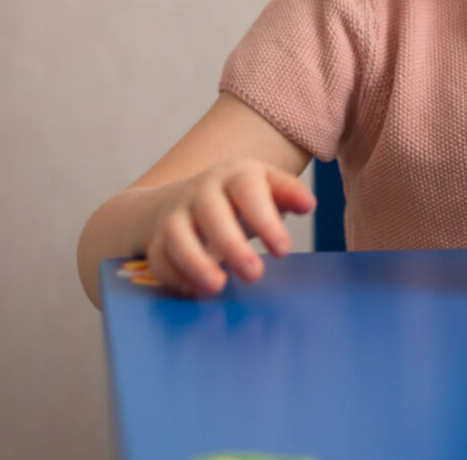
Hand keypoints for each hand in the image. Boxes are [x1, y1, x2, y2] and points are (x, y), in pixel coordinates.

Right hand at [143, 160, 314, 297]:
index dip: (265, 220)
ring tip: (218, 287)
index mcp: (235, 174)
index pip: (248, 191)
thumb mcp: (267, 185)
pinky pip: (159, 257)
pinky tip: (195, 292)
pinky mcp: (158, 238)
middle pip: (211, 213)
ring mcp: (176, 213)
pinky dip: (173, 276)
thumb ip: (288, 193)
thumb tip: (308, 204)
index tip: (283, 251)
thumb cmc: (242, 195)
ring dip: (195, 262)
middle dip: (231, 245)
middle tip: (255, 274)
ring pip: (177, 235)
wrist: (190, 194)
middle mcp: (201, 191)